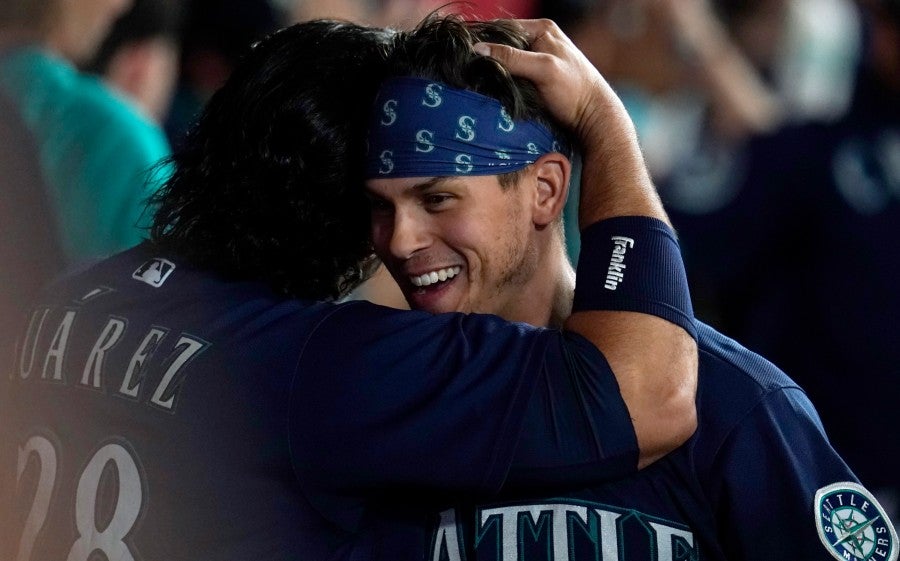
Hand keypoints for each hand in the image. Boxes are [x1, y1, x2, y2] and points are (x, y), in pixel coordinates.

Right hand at [473, 18, 631, 153]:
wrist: (593, 118)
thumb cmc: (574, 90)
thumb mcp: (542, 69)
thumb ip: (512, 58)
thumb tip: (478, 49)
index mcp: (542, 29)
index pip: (502, 28)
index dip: (482, 39)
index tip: (463, 53)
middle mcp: (538, 41)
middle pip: (502, 44)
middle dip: (486, 56)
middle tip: (465, 69)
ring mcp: (536, 60)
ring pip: (505, 61)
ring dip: (491, 71)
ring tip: (472, 79)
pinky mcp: (534, 79)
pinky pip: (510, 75)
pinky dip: (499, 81)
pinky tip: (488, 89)